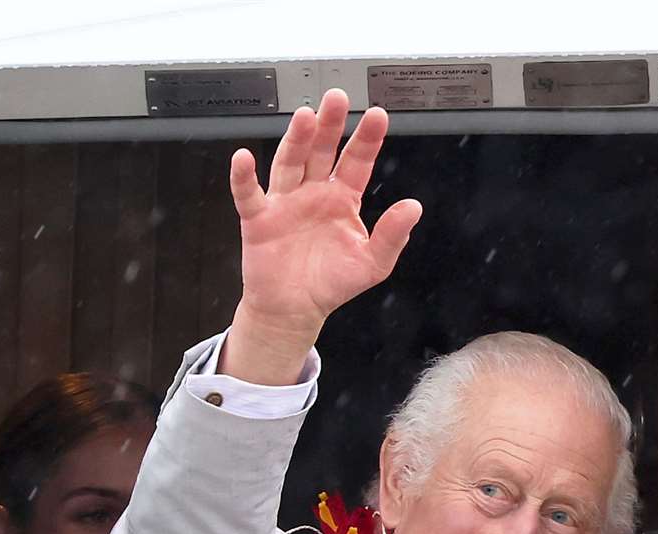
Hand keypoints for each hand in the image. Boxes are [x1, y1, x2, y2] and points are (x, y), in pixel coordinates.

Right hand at [221, 88, 422, 379]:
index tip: (377, 115)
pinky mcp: (259, 218)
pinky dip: (244, 177)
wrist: (295, 310)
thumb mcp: (373, 264)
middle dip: (329, 125)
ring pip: (290, 162)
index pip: (356, 161)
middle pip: (321, 151)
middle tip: (336, 98)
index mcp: (342, 198)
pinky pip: (250, 194)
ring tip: (305, 117)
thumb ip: (393, 235)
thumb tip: (413, 207)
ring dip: (296, 140)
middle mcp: (313, 192)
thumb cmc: (331, 284)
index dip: (366, 139)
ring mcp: (285, 202)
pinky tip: (243, 158)